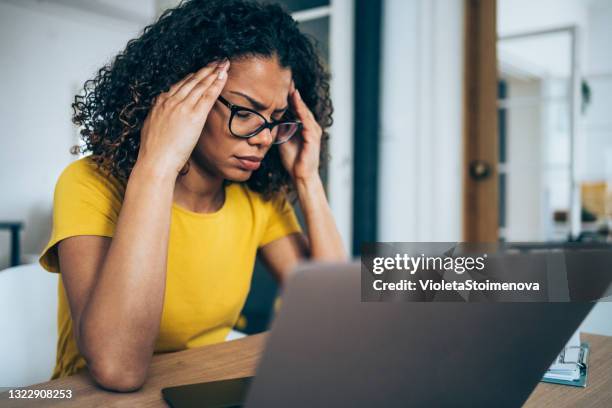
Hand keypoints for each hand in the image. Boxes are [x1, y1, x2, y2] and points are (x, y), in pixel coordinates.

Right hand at [137, 60, 229, 175]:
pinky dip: (216, 84)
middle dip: (205, 69)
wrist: (155, 162)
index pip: (179, 85)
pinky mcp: (194, 115)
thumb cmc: (153, 153)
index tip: (200, 70)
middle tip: (216, 60)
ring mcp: (182, 107)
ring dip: (213, 72)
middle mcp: (170, 101)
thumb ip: (159, 120)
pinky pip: (208, 95)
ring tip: (223, 63)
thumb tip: (162, 119)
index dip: (191, 76)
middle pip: (191, 81)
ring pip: (201, 85)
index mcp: (160, 104)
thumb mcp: (151, 130)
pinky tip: (223, 76)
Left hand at [278, 82, 322, 182]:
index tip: (282, 86)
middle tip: (287, 81)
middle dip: (295, 95)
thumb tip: (270, 120)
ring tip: (291, 88)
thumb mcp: (284, 140)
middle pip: (302, 107)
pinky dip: (301, 111)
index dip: (290, 98)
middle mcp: (311, 127)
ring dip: (298, 100)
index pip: (297, 109)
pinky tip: (296, 102)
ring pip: (305, 112)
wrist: (300, 175)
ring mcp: (313, 132)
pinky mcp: (313, 137)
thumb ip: (280, 129)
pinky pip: (306, 121)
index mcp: (304, 127)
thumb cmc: (293, 160)